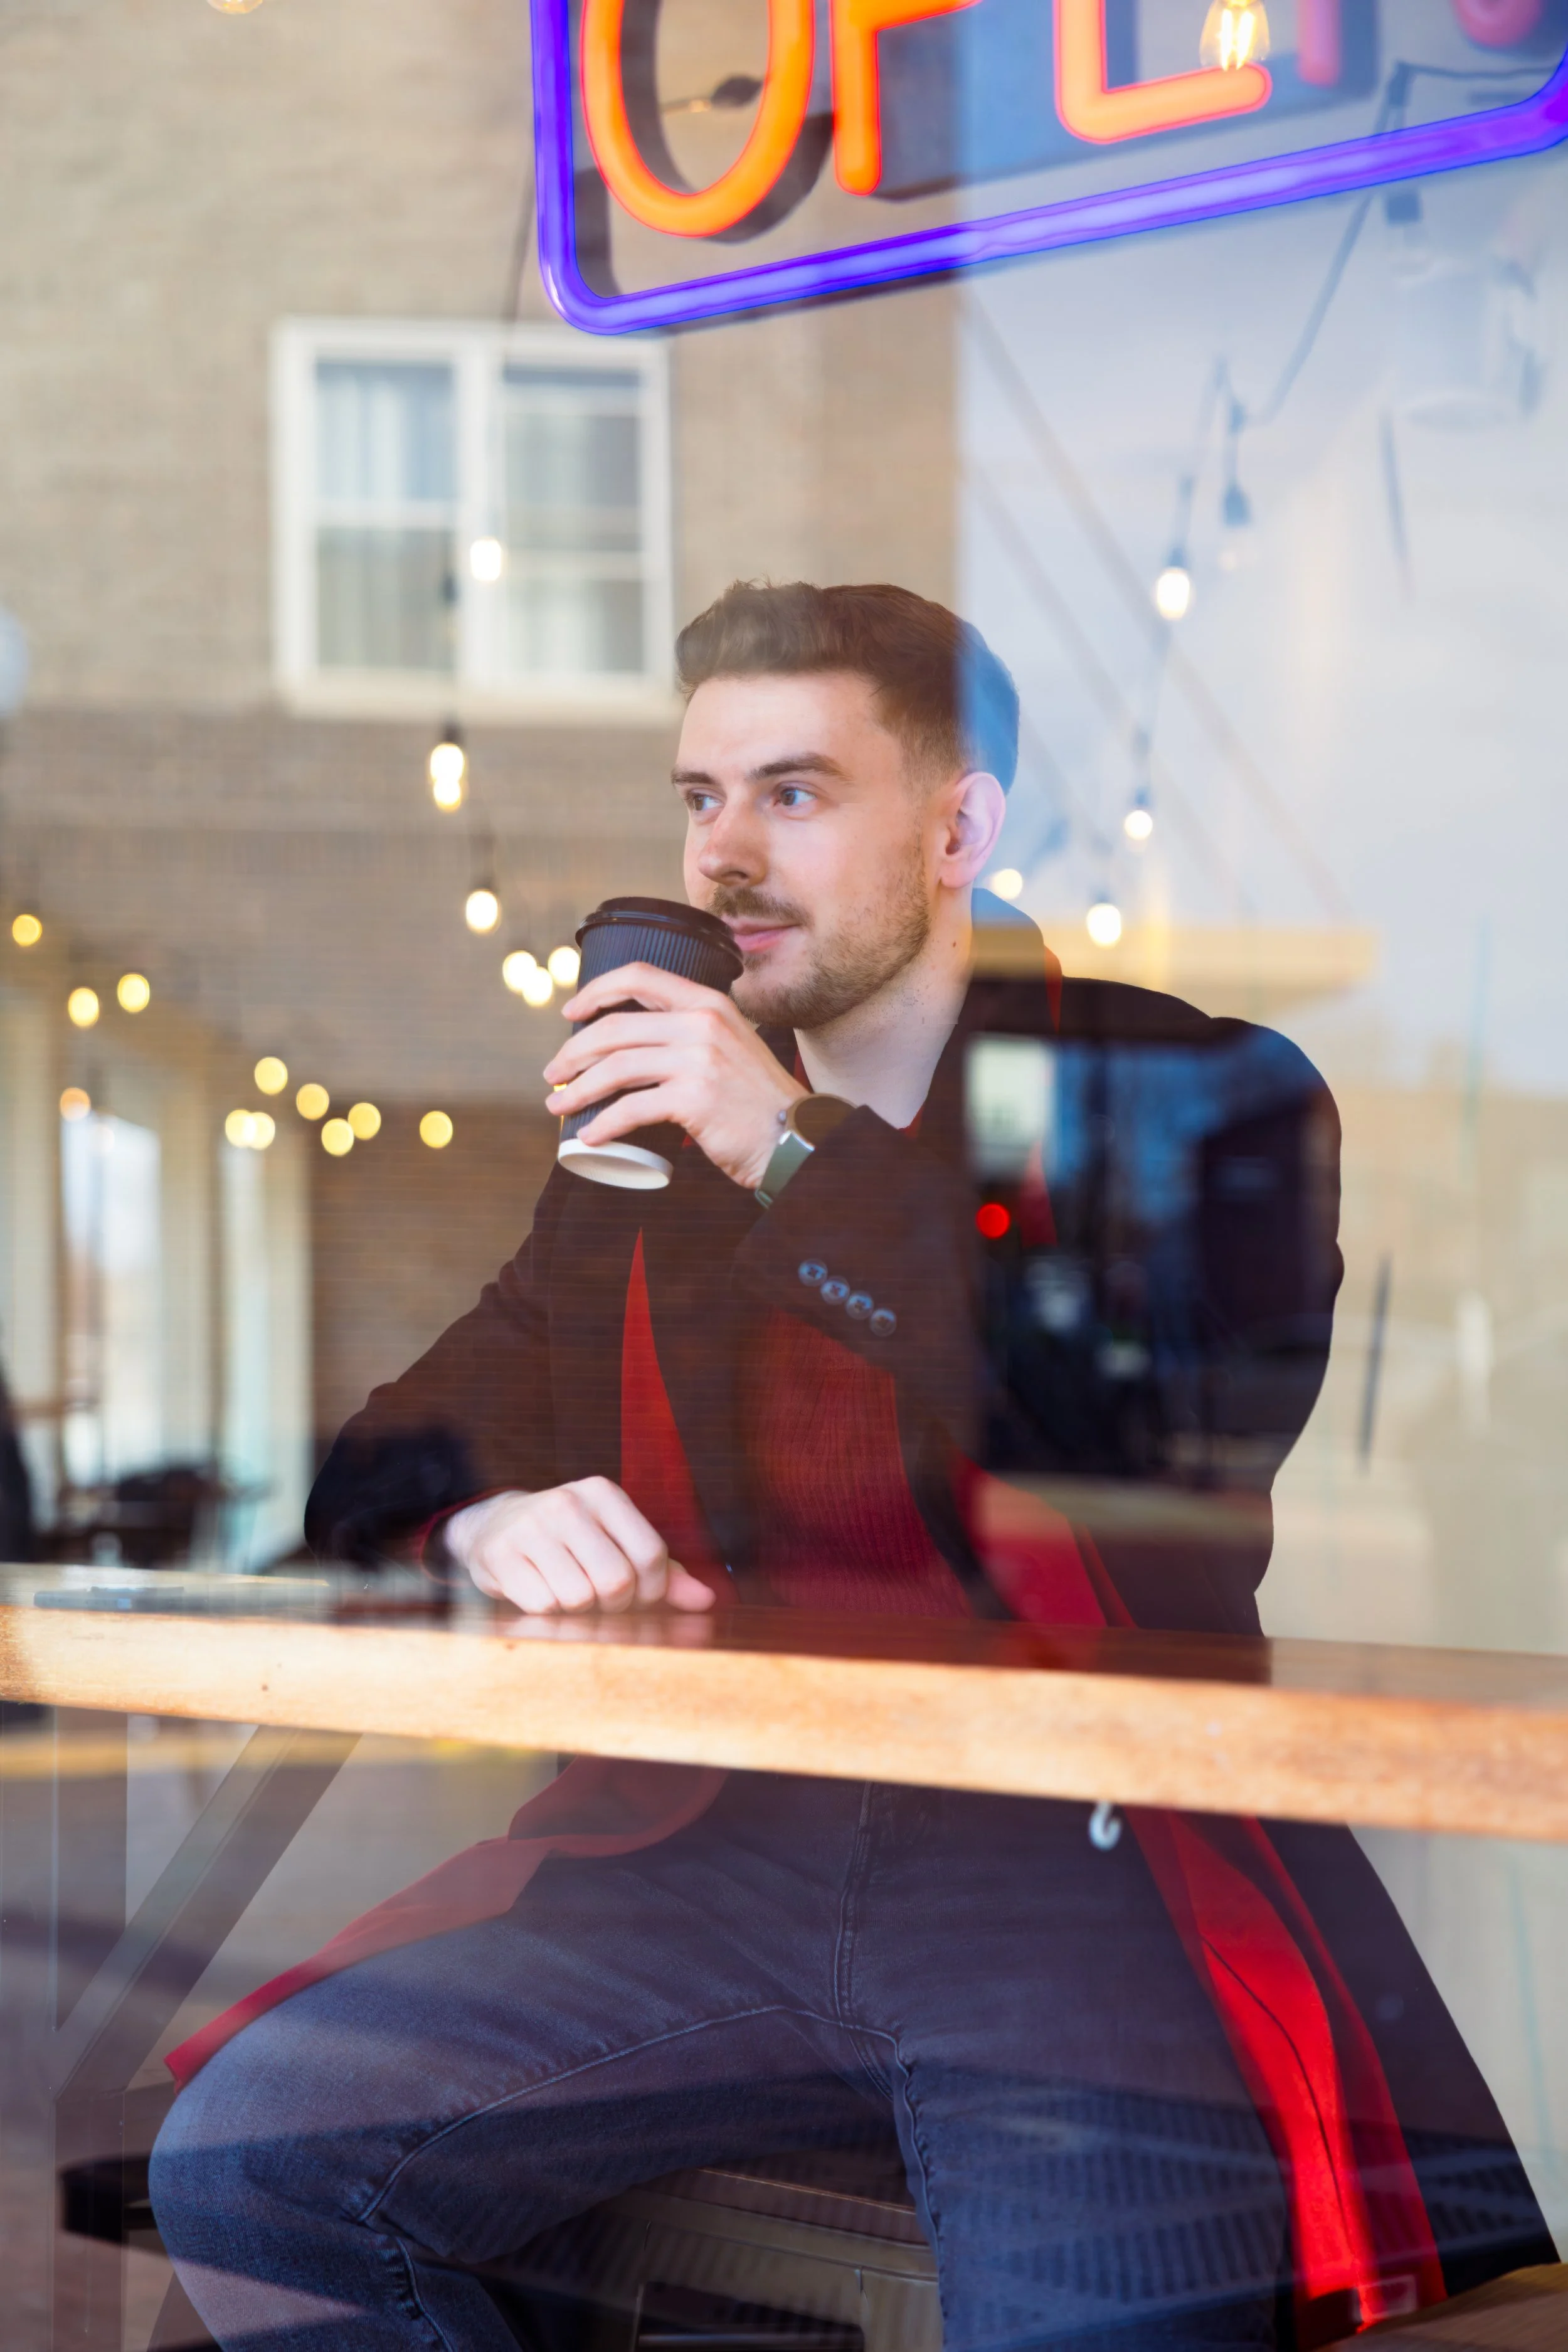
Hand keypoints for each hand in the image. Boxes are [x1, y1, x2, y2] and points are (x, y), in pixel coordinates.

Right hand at [444, 1481, 716, 1615]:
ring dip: (578, 1609)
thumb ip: (663, 1572)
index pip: (650, 1555)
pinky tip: (538, 1589)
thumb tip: (707, 1600)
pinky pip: (543, 1605)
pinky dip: (547, 1611)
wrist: (494, 1529)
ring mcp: (530, 1526)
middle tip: (599, 1597)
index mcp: (604, 1493)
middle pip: (616, 1580)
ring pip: (579, 1597)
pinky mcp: (500, 1554)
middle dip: (614, 1604)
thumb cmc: (571, 1542)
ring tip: (566, 1589)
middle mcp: (567, 1502)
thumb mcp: (617, 1542)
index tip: (636, 1595)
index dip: (651, 1591)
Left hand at [543, 962, 807, 1191]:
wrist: (794, 1136)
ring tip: (559, 1107)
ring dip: (578, 1089)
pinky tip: (590, 1137)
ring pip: (616, 1067)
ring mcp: (699, 1060)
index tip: (571, 1012)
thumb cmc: (756, 1100)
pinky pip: (632, 1109)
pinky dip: (603, 1125)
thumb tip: (636, 1046)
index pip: (640, 976)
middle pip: (616, 1028)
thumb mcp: (730, 1046)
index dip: (596, 990)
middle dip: (573, 1052)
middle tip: (553, 1075)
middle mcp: (702, 1023)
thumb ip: (693, 1035)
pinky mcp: (694, 1099)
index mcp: (708, 1003)